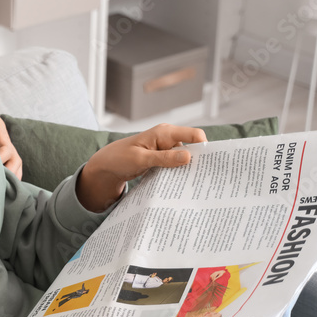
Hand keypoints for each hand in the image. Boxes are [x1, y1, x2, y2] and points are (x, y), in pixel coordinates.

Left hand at [77, 123, 206, 212]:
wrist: (105, 166)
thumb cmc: (119, 158)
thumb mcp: (141, 159)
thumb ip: (164, 158)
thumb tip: (188, 157)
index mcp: (164, 132)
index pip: (194, 135)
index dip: (205, 147)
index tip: (211, 164)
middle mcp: (168, 137)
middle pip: (193, 146)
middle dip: (198, 160)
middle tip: (205, 178)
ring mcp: (166, 148)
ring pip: (185, 157)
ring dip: (187, 168)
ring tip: (193, 184)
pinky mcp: (162, 158)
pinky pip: (176, 163)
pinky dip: (178, 172)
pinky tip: (181, 183)